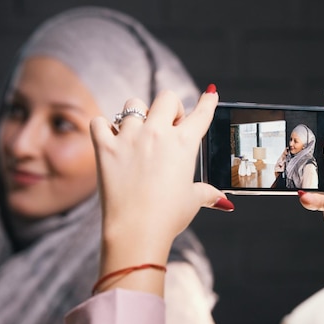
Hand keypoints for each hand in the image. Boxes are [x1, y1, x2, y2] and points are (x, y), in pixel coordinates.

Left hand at [89, 86, 232, 294]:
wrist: (137, 231)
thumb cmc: (168, 216)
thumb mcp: (193, 200)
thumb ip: (208, 193)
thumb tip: (223, 202)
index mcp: (184, 143)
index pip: (201, 113)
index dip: (208, 101)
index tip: (210, 92)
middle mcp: (158, 134)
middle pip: (167, 97)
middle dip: (170, 108)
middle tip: (168, 126)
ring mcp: (130, 138)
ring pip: (133, 104)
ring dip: (137, 115)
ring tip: (137, 133)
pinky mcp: (105, 148)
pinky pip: (100, 122)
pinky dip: (104, 127)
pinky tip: (111, 138)